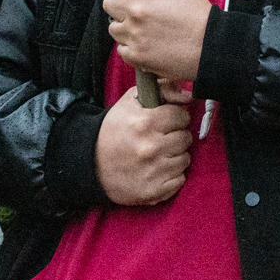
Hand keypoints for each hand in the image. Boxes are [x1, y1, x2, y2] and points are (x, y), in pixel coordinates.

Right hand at [95, 79, 193, 205]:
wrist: (91, 164)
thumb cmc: (114, 130)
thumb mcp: (131, 102)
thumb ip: (161, 89)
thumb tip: (188, 94)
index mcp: (145, 122)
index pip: (182, 116)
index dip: (175, 117)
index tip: (166, 122)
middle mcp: (151, 147)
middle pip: (185, 137)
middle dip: (175, 136)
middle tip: (161, 138)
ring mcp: (153, 170)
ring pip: (185, 158)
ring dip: (175, 155)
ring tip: (159, 153)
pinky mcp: (154, 190)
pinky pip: (180, 179)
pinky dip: (172, 175)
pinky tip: (158, 169)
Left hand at [103, 0, 213, 82]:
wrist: (209, 46)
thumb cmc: (196, 13)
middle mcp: (136, 10)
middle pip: (108, 2)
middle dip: (122, 4)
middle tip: (142, 9)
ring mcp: (134, 34)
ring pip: (113, 27)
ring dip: (126, 27)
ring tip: (148, 28)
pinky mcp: (135, 55)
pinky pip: (120, 48)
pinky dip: (132, 47)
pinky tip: (149, 43)